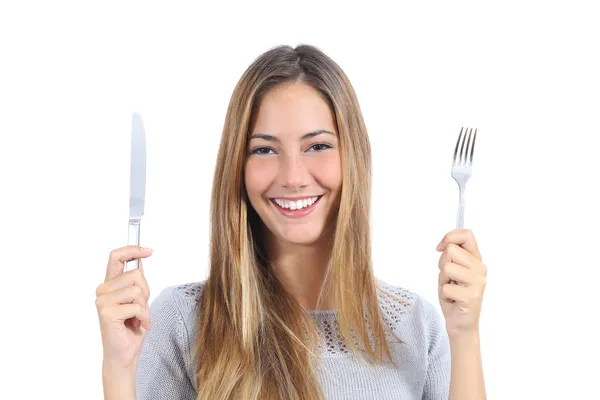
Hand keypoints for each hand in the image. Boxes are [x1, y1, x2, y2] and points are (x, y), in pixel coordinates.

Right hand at [96, 246, 152, 369]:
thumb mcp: (138, 300)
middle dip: (146, 291)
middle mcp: (103, 290)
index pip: (116, 257)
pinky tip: (137, 326)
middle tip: (140, 308)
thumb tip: (140, 261)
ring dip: (144, 307)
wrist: (124, 353)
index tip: (148, 251)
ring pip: (137, 290)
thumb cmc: (131, 327)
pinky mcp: (106, 313)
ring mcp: (102, 301)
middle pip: (135, 274)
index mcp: (110, 285)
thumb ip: (136, 282)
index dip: (132, 250)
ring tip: (138, 318)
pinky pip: (136, 307)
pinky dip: (143, 317)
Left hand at [436, 229, 486, 340]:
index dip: (449, 237)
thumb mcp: (452, 270)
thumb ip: (452, 255)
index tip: (440, 248)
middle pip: (451, 250)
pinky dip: (444, 294)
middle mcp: (480, 269)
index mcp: (476, 260)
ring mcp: (478, 283)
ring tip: (451, 289)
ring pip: (447, 267)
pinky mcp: (471, 296)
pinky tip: (453, 300)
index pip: (467, 235)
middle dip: (442, 264)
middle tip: (448, 278)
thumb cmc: (454, 295)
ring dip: (442, 280)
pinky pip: (446, 287)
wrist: (460, 323)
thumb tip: (444, 244)